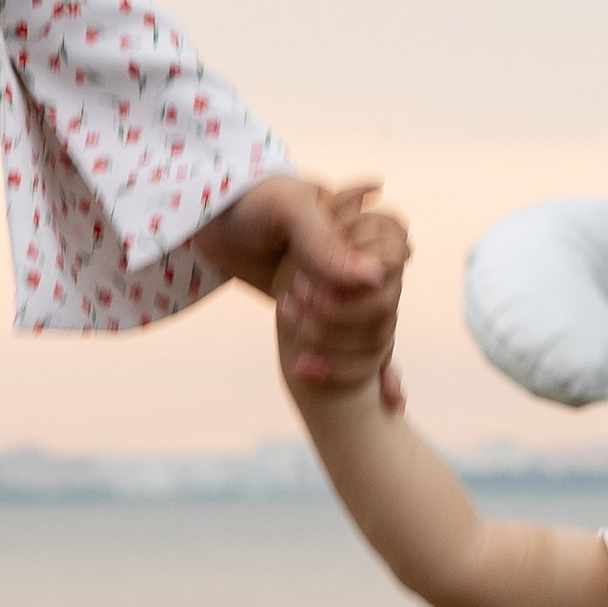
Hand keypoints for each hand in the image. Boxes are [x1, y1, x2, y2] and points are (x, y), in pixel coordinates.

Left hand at [271, 184, 410, 404]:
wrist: (216, 221)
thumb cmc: (252, 202)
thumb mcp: (286, 212)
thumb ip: (325, 243)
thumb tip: (373, 280)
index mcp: (372, 231)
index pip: (391, 274)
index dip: (356, 297)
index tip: (306, 294)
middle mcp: (372, 265)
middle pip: (384, 313)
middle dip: (339, 329)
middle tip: (289, 314)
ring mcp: (355, 296)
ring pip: (378, 338)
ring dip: (343, 357)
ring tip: (301, 362)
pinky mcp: (337, 319)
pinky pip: (368, 352)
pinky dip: (380, 377)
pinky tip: (390, 403)